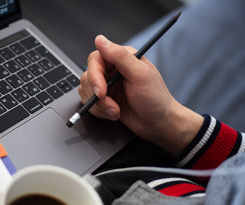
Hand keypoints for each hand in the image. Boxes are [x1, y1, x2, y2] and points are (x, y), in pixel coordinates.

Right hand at [78, 35, 202, 154]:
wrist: (158, 124)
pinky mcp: (104, 100)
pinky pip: (89, 103)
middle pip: (88, 76)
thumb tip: (101, 40)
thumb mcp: (140, 75)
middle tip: (111, 105)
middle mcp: (112, 70)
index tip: (101, 91)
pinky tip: (114, 114)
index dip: (95, 75)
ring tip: (116, 111)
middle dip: (97, 95)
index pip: (96, 59)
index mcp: (122, 58)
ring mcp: (107, 86)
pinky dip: (99, 111)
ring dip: (99, 105)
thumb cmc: (155, 99)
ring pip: (86, 91)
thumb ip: (120, 56)